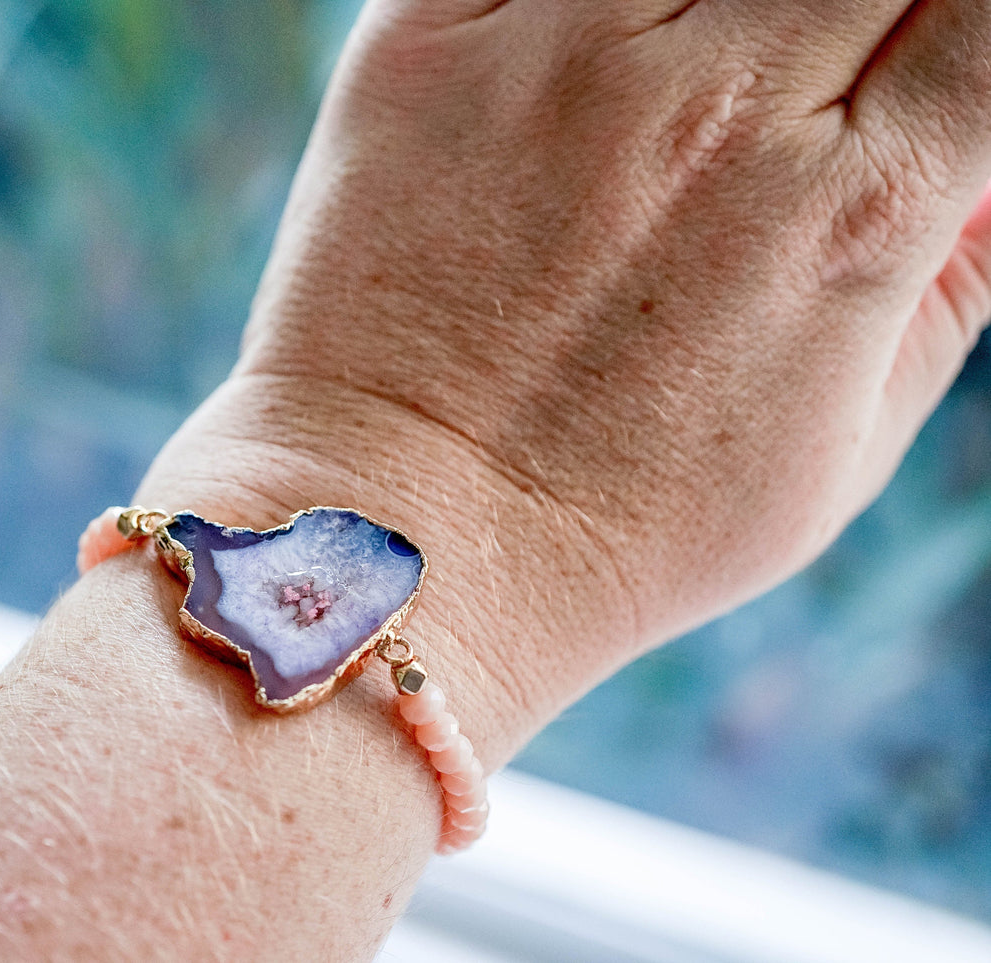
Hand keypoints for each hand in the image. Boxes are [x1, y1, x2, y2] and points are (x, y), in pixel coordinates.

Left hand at [139, 0, 990, 745]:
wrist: (405, 548)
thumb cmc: (626, 529)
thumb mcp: (846, 443)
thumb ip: (959, 283)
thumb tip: (986, 166)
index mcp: (853, 210)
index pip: (988, 10)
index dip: (959, 27)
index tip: (911, 60)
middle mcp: (717, 109)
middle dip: (845, 13)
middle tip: (783, 77)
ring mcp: (560, 62)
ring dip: (714, 1)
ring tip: (677, 80)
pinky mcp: (420, 44)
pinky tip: (583, 52)